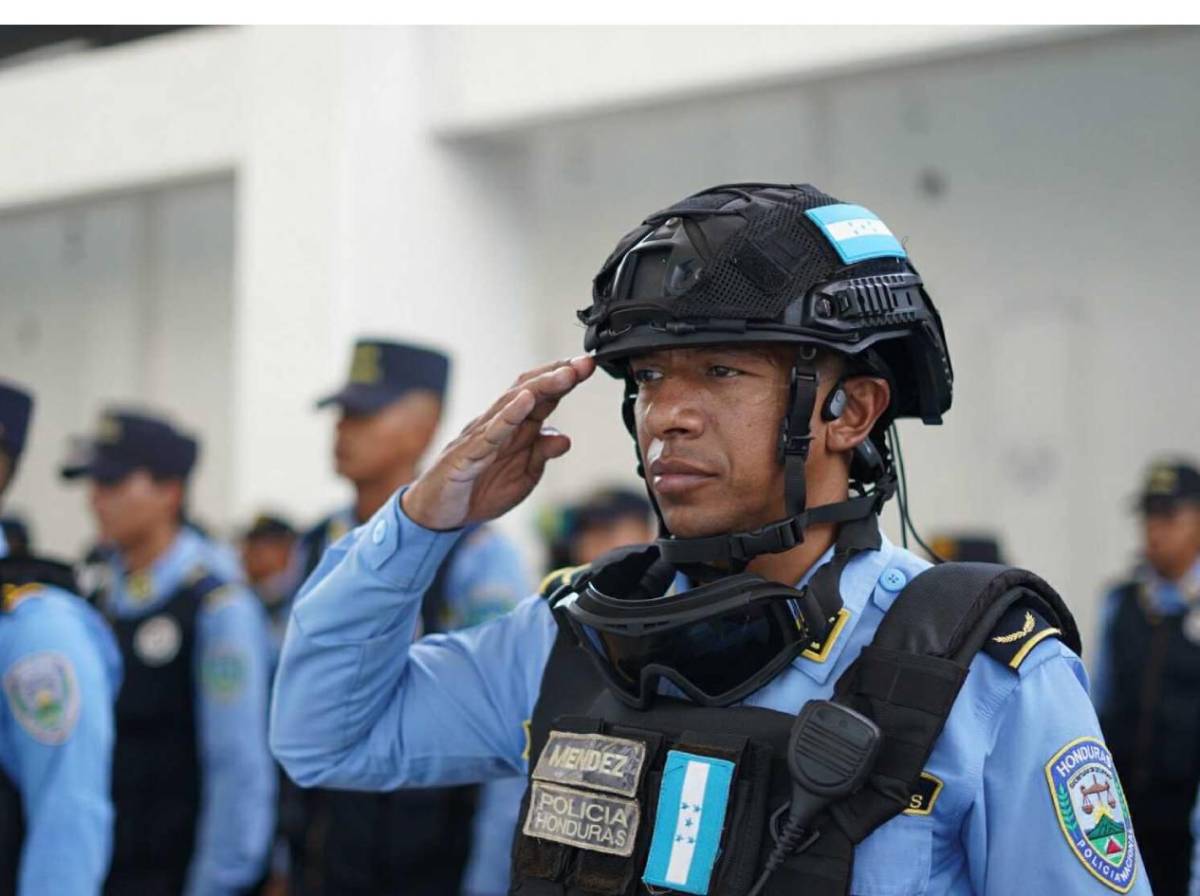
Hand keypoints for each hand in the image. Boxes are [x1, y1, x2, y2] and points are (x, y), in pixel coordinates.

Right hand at [402, 356, 595, 529]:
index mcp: (514, 430)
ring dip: (541, 387)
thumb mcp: (522, 477)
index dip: (565, 382)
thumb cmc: (477, 489)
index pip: (542, 398)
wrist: (437, 514)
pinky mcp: (466, 454)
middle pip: (530, 391)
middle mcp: (498, 425)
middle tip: (585, 363)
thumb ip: (541, 455)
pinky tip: (524, 402)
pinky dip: (508, 416)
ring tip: (565, 374)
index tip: (589, 367)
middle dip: (559, 375)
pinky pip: (490, 433)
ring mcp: (481, 436)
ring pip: (512, 404)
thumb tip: (564, 438)